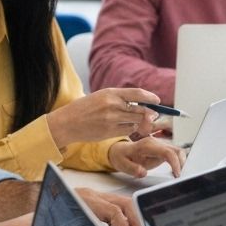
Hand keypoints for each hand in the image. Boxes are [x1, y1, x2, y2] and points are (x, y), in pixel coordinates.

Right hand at [46, 88, 160, 146]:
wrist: (68, 122)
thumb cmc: (85, 108)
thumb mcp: (101, 96)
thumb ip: (119, 98)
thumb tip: (141, 101)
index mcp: (110, 93)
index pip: (137, 94)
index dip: (150, 97)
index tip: (157, 100)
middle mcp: (112, 105)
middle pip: (140, 109)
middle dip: (150, 112)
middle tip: (155, 114)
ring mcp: (111, 120)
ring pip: (136, 121)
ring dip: (141, 122)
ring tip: (141, 120)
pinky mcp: (110, 132)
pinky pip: (128, 130)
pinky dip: (131, 129)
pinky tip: (128, 127)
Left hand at [74, 187, 143, 225]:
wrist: (35, 224)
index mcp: (86, 201)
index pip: (114, 211)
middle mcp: (90, 194)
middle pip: (123, 202)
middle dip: (134, 221)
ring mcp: (91, 195)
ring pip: (120, 202)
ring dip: (130, 219)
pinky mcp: (91, 200)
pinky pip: (112, 206)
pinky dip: (120, 218)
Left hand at [108, 136, 185, 178]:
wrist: (120, 151)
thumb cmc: (122, 157)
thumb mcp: (122, 165)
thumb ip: (132, 169)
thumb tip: (142, 172)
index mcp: (146, 145)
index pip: (167, 152)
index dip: (175, 163)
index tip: (177, 174)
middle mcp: (155, 142)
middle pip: (176, 150)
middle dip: (181, 163)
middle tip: (180, 176)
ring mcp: (159, 144)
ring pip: (177, 151)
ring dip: (181, 162)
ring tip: (178, 174)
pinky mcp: (162, 148)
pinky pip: (174, 153)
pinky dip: (178, 161)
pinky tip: (176, 170)